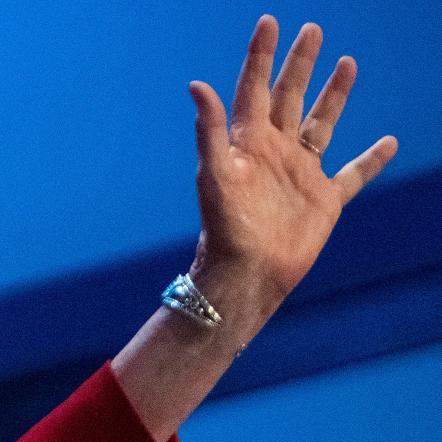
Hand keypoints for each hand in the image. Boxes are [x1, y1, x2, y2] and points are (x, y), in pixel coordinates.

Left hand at [188, 15, 396, 318]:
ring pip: (321, 124)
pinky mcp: (323, 200)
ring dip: (333, 95)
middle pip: (289, 97)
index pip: (254, 88)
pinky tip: (386, 143)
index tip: (270, 21)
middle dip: (299, 64)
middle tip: (312, 30)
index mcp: (248, 142)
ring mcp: (300, 174)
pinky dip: (370, 160)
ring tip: (347, 62)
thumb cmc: (225, 226)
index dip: (261, 55)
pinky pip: (352, 175)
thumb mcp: (215, 172)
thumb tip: (196, 84)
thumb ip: (209, 128)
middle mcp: (275, 152)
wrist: (246, 273)